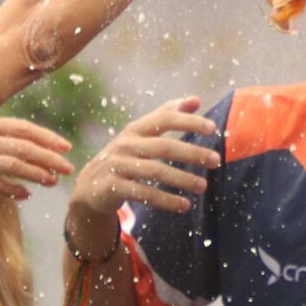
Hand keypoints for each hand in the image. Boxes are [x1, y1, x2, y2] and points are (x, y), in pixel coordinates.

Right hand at [0, 115, 75, 201]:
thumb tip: (24, 135)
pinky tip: (26, 194)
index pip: (22, 128)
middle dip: (49, 158)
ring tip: (52, 181)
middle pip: (22, 148)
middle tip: (67, 167)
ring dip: (35, 175)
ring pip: (12, 167)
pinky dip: (12, 190)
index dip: (46, 137)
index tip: (65, 146)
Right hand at [66, 98, 221, 248]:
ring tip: (203, 187)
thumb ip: (166, 116)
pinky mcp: (112, 187)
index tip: (212, 127)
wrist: (90, 186)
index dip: (188, 121)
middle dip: (192, 153)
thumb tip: (195, 100)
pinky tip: (185, 205)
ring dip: (182, 179)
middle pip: (163, 146)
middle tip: (215, 160)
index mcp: (135, 129)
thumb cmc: (124, 157)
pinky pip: (144, 194)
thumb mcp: (141, 135)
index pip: (164, 119)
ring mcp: (117, 166)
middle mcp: (125, 144)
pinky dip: (167, 200)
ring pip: (155, 171)